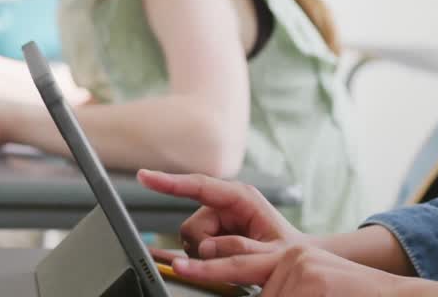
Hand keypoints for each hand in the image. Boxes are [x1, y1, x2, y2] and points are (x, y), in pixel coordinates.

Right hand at [137, 170, 309, 259]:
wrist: (293, 258)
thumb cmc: (286, 251)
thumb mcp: (271, 253)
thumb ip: (240, 250)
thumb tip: (207, 248)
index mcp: (242, 197)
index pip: (199, 186)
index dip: (169, 182)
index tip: (144, 177)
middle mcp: (226, 204)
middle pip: (191, 226)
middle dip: (204, 247)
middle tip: (232, 257)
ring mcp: (218, 218)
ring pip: (190, 240)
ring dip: (206, 255)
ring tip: (234, 256)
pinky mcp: (213, 232)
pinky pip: (194, 247)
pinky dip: (203, 259)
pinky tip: (218, 260)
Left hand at [171, 243, 406, 296]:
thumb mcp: (309, 288)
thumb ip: (280, 287)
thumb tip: (260, 288)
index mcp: (288, 258)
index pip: (241, 265)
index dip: (210, 267)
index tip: (183, 263)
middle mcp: (290, 256)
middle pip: (248, 283)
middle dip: (235, 281)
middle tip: (215, 271)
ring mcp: (300, 267)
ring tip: (318, 293)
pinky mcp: (311, 280)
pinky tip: (319, 295)